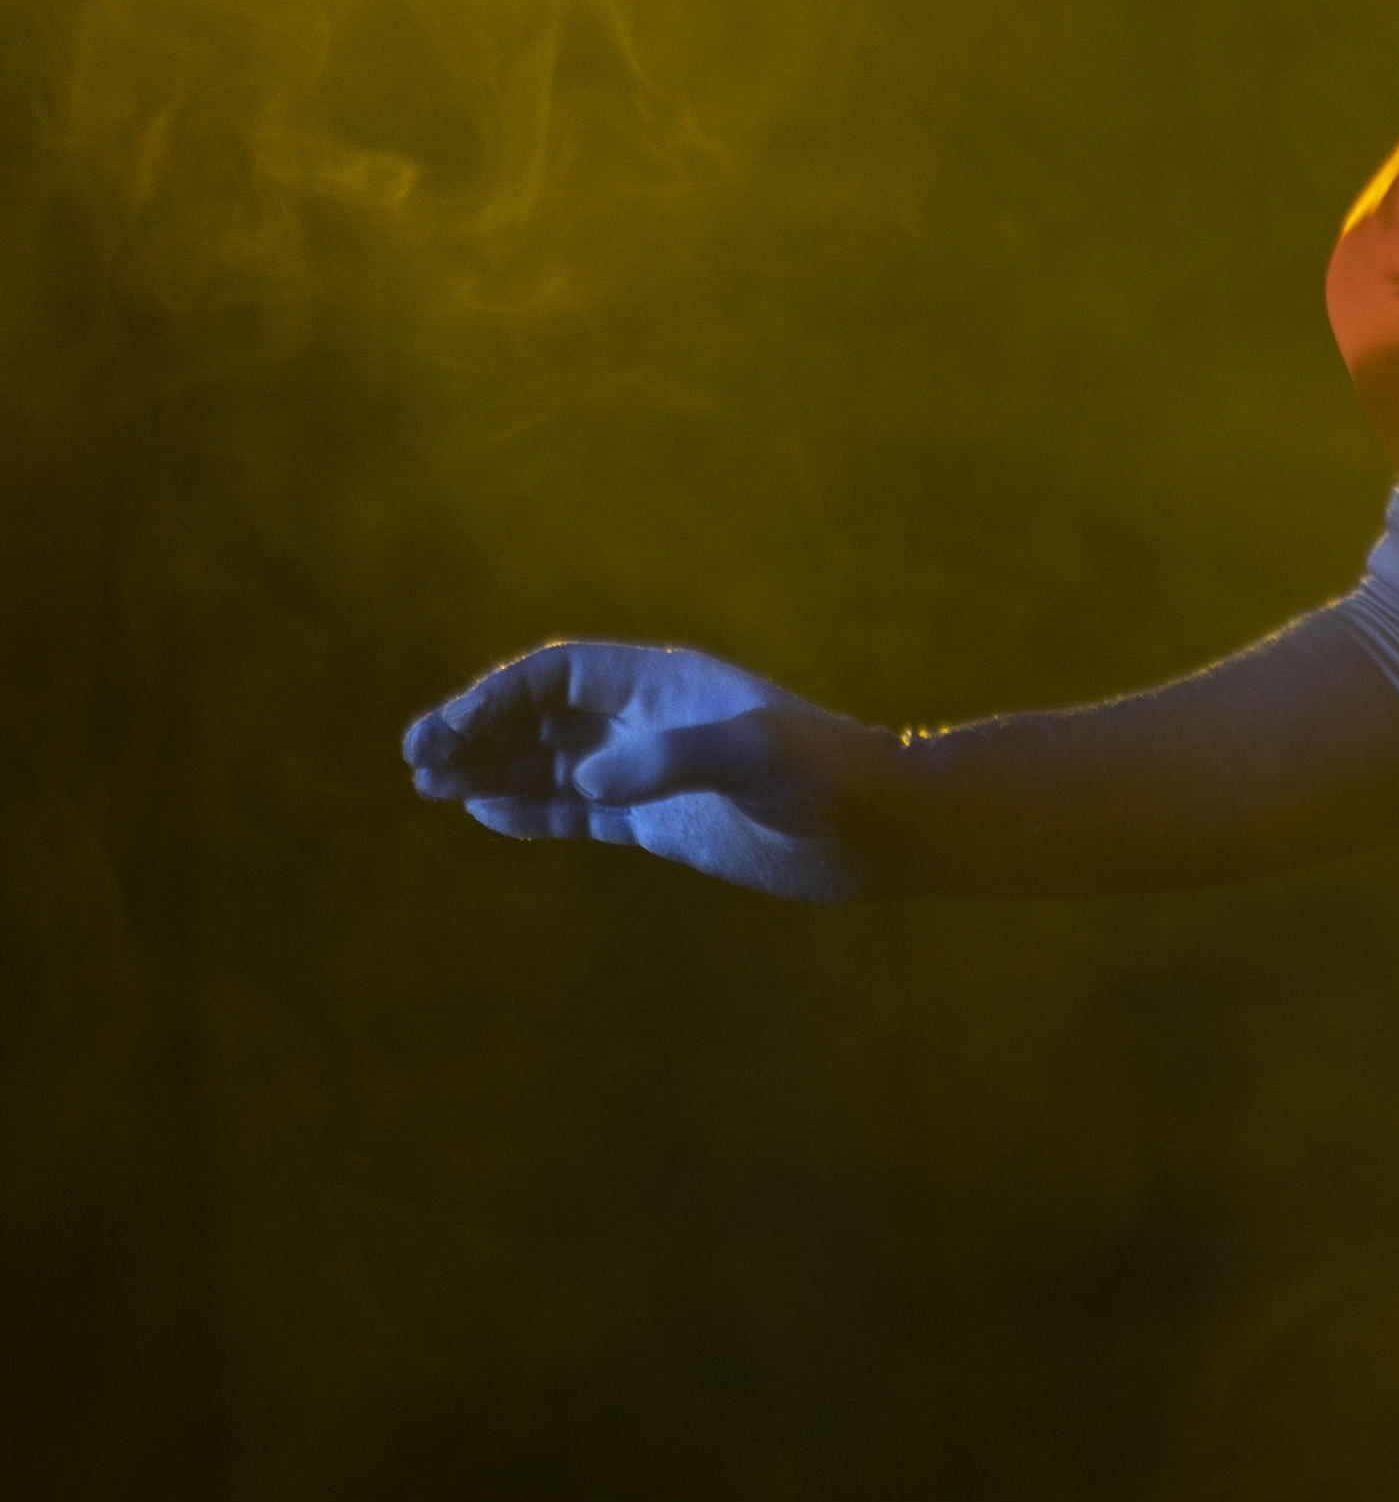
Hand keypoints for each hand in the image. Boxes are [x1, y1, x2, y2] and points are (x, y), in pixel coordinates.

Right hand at [401, 641, 894, 902]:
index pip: (559, 674)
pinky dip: (531, 807)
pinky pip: (579, 807)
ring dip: (489, 768)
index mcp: (666, 686)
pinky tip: (485, 812)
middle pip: (542, 713)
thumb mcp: (756, 756)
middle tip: (414, 759)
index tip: (445, 730)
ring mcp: (654, 771)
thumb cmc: (829, 776)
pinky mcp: (664, 819)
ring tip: (428, 785)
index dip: (496, 696)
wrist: (879, 826)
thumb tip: (585, 778)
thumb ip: (669, 759)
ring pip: (551, 761)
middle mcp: (651, 722)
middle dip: (476, 729)